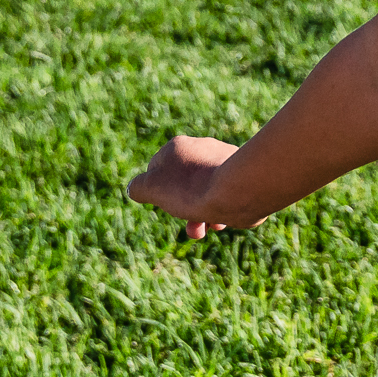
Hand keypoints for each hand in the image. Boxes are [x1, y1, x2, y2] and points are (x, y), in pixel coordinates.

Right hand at [126, 134, 259, 240]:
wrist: (235, 191)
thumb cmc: (190, 188)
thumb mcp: (152, 188)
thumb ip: (139, 187)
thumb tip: (136, 188)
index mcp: (179, 146)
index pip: (157, 168)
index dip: (156, 189)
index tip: (162, 200)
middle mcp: (202, 147)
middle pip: (181, 182)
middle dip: (180, 207)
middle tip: (184, 223)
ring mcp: (224, 160)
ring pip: (203, 191)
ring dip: (198, 214)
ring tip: (201, 231)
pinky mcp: (242, 174)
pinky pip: (223, 193)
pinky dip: (218, 209)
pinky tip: (218, 223)